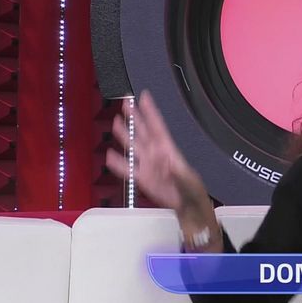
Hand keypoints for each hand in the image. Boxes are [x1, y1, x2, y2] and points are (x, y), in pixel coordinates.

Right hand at [105, 90, 208, 211]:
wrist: (187, 205)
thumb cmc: (191, 189)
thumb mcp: (188, 179)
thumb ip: (179, 172)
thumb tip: (171, 165)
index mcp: (169, 150)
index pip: (158, 126)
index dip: (150, 112)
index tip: (144, 97)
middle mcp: (156, 154)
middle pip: (143, 132)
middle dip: (135, 117)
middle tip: (126, 103)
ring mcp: (148, 165)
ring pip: (134, 146)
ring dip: (125, 135)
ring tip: (116, 122)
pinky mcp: (142, 177)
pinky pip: (127, 169)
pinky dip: (118, 163)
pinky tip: (110, 155)